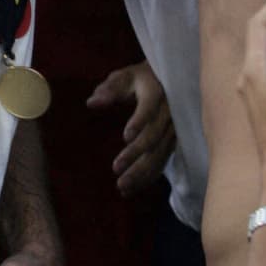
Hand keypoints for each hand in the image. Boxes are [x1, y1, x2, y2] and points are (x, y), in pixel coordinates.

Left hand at [88, 60, 175, 195]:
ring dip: (142, 172)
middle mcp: (169, 114)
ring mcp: (174, 130)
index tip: (126, 136)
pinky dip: (148, 177)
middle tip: (116, 169)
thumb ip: (110, 89)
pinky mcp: (173, 143)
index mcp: (156, 93)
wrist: (172, 82)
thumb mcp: (126, 77)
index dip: (139, 122)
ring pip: (159, 154)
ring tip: (122, 186)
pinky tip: (132, 188)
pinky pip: (162, 162)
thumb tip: (91, 103)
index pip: (149, 109)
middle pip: (154, 137)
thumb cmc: (142, 78)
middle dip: (136, 155)